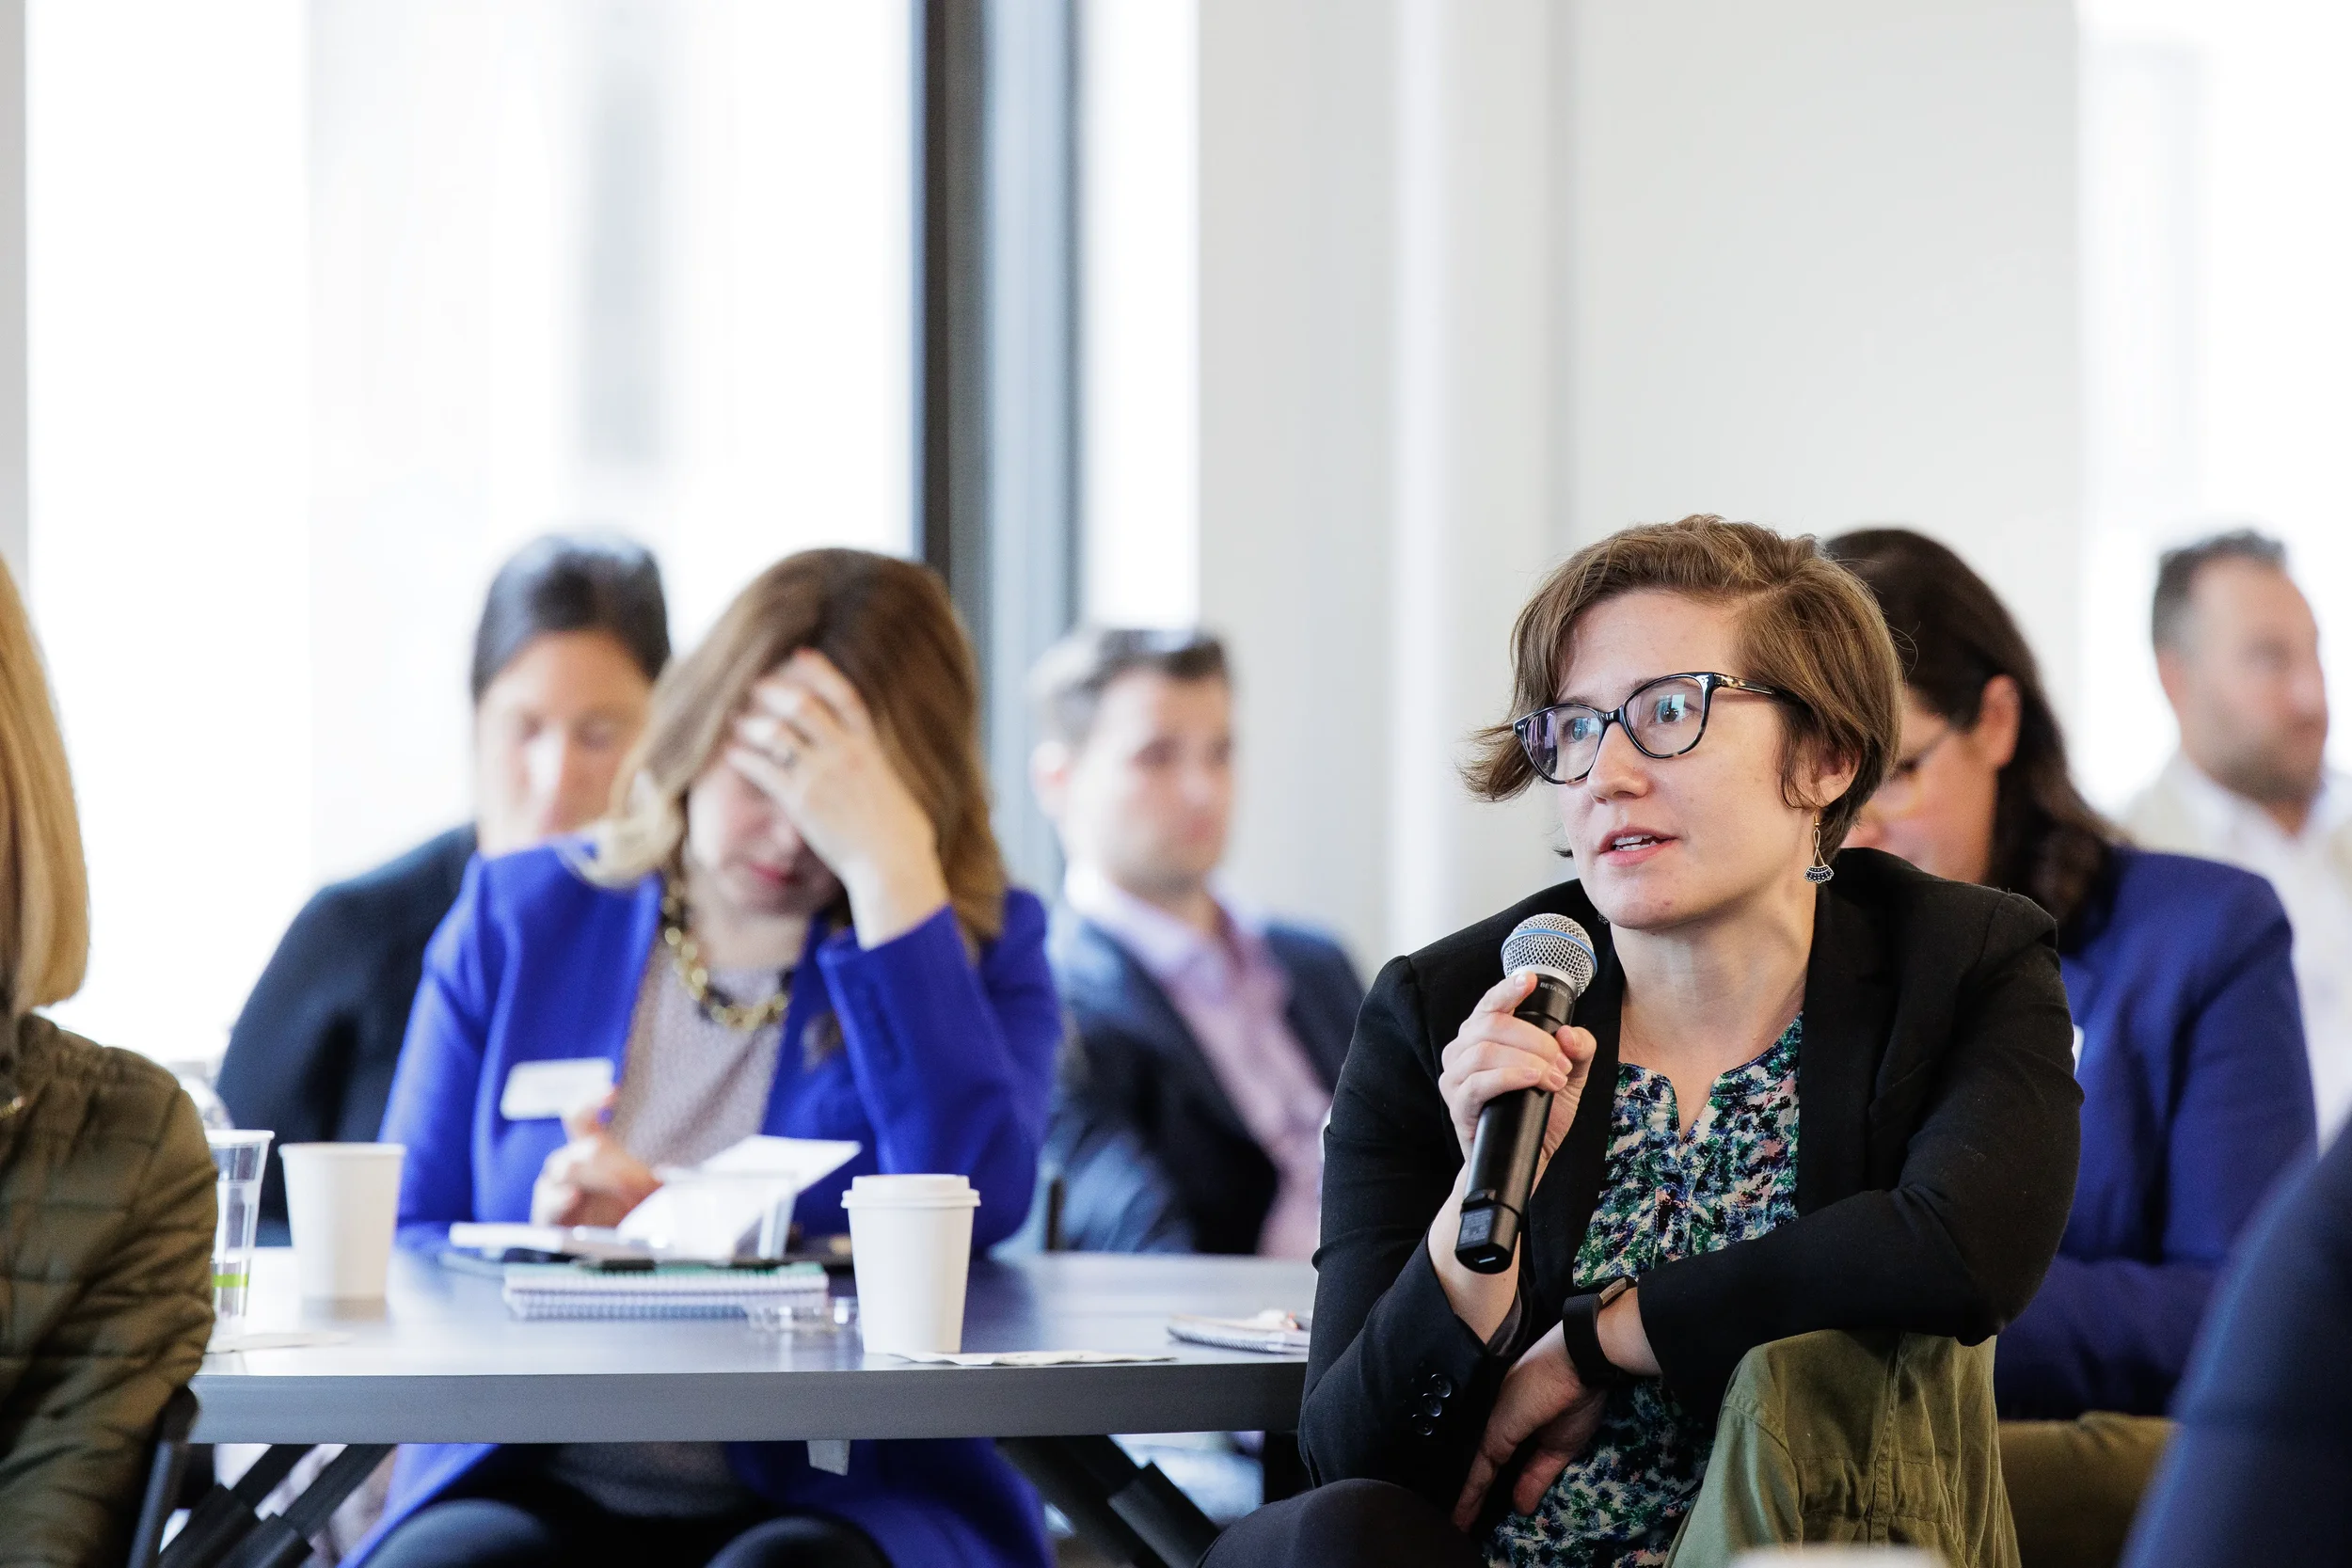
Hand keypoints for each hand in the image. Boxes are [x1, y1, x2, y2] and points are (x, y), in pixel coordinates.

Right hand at [531, 1092, 660, 1226]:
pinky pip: (548, 1201)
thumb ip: (656, 1176)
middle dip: (603, 1155)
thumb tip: (669, 1170)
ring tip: (614, 1184)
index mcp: (589, 1148)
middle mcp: (569, 1163)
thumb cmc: (625, 1210)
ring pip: (563, 1169)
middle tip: (628, 1170)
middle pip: (579, 1148)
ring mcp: (556, 1186)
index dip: (591, 1100)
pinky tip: (574, 1196)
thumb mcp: (647, 1190)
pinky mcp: (546, 1213)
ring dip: (590, 1176)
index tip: (613, 1092)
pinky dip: (560, 1198)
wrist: (606, 1248)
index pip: (580, 1116)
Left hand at [726, 649, 950, 944]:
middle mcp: (844, 754)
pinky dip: (744, 758)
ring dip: (753, 723)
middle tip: (756, 686)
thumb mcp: (897, 791)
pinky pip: (763, 770)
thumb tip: (877, 769)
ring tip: (736, 720)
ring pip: (777, 734)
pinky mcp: (800, 801)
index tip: (801, 654)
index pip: (845, 696)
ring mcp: (821, 775)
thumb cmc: (904, 838)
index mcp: (871, 748)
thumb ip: (879, 771)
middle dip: (776, 692)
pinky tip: (732, 755)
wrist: (892, 864)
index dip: (821, 672)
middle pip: (803, 706)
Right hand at [1436, 970, 1595, 1164]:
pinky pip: (1477, 1083)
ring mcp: (1456, 1079)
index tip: (1529, 979)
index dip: (1507, 988)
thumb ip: (1579, 1050)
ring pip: (1484, 1051)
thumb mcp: (1569, 1076)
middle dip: (1535, 1040)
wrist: (1526, 1160)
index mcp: (1484, 1036)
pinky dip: (1508, 1076)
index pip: (1490, 1003)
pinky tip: (1532, 1080)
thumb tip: (1569, 1034)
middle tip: (1562, 1063)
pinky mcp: (1458, 1107)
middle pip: (1492, 1025)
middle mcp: (1463, 1052)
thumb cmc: (1540, 1113)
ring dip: (1526, 1060)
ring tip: (1553, 1078)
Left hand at [1452, 1323, 1607, 1528]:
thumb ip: (1536, 1475)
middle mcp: (1493, 1422)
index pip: (1490, 1462)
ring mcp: (1490, 1424)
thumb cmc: (1575, 1398)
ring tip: (1451, 1525)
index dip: (1481, 1488)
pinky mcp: (1493, 1430)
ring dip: (1463, 1499)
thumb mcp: (1558, 1447)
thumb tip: (1521, 1507)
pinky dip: (1468, 1493)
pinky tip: (1458, 1513)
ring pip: (1473, 1469)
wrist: (1581, 1362)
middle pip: (1476, 1464)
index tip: (1469, 1512)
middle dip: (1466, 1494)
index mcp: (1510, 1423)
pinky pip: (1479, 1468)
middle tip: (1453, 1522)